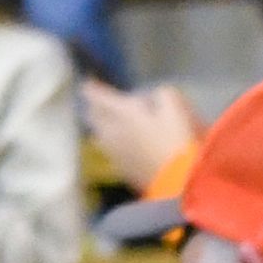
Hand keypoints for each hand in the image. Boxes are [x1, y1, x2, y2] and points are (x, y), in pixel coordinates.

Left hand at [81, 79, 201, 188]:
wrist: (176, 180)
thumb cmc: (177, 140)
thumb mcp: (176, 108)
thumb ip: (162, 95)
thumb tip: (154, 97)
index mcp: (124, 113)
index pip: (99, 97)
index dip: (92, 88)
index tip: (86, 82)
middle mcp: (111, 131)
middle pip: (92, 116)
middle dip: (93, 107)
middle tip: (96, 101)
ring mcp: (112, 151)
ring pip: (98, 133)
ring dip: (99, 124)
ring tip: (105, 119)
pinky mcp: (119, 167)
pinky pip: (107, 148)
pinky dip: (109, 140)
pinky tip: (118, 140)